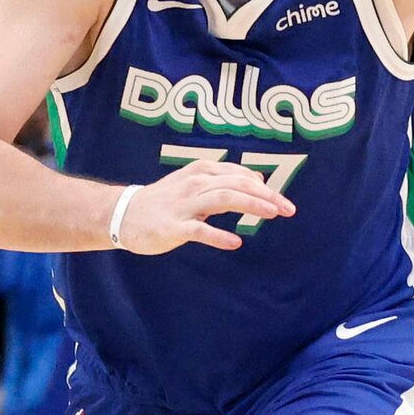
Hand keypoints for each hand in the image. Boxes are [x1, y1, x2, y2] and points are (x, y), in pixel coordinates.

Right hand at [116, 160, 292, 254]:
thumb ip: (224, 180)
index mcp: (202, 171)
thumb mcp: (195, 183)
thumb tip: (258, 178)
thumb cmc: (164, 201)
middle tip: (289, 209)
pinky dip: (218, 236)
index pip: (241, 175)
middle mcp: (195, 183)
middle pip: (238, 184)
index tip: (282, 202)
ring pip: (224, 199)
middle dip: (267, 196)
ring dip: (251, 206)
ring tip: (272, 215)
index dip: (265, 188)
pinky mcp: (174, 227)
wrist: (124, 214)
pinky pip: (199, 230)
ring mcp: (184, 204)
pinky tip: (235, 242)